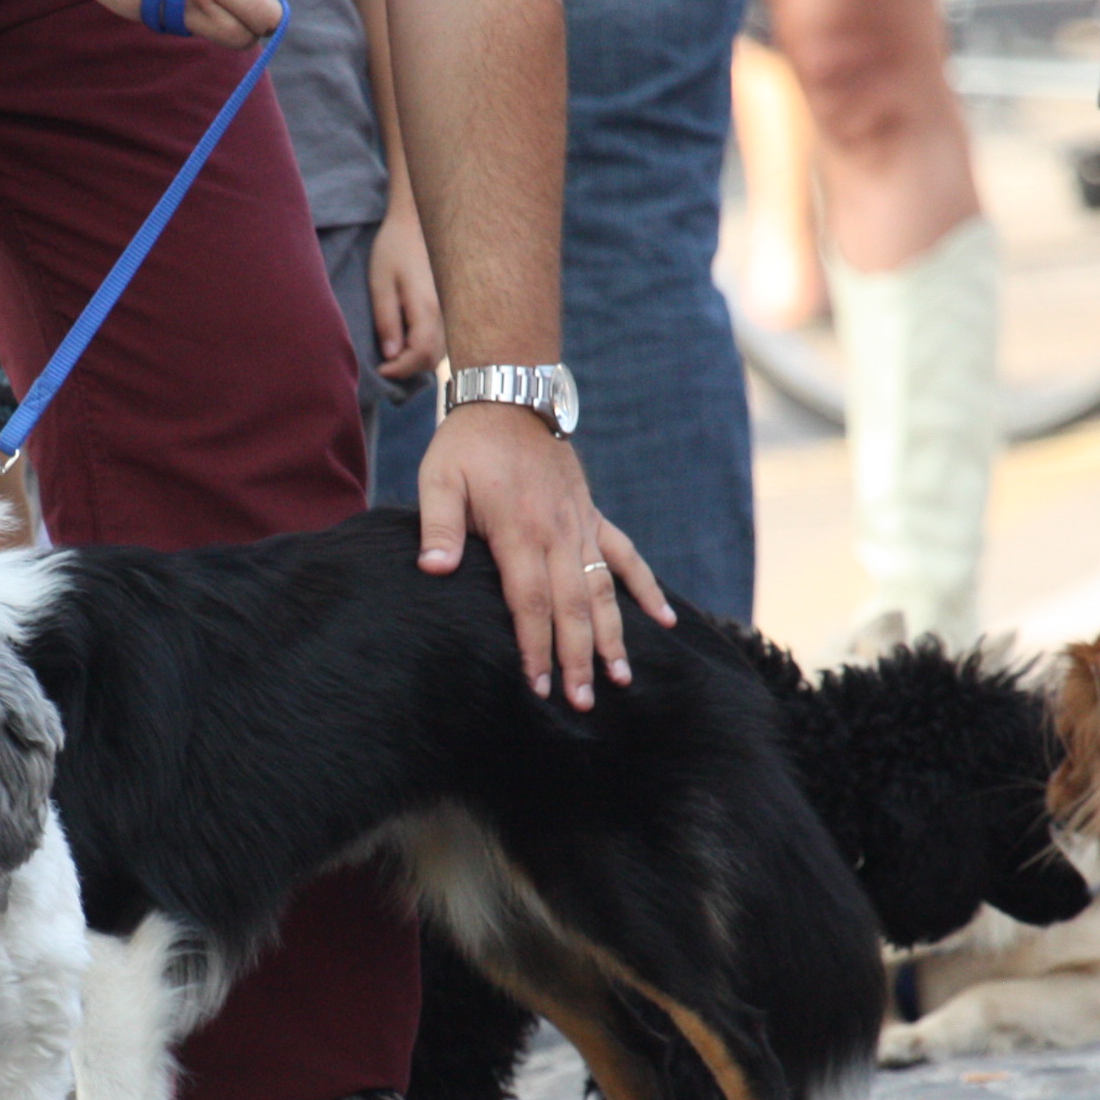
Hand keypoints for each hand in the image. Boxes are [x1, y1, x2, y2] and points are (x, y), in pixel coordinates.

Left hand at [367, 203, 442, 378]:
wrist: (416, 224)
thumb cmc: (394, 250)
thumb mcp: (381, 284)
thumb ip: (386, 320)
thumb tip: (390, 355)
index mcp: (427, 308)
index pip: (420, 355)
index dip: (399, 369)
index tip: (379, 369)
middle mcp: (445, 313)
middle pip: (432, 359)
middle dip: (407, 368)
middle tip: (384, 362)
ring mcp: (451, 312)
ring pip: (440, 353)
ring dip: (417, 360)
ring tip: (394, 351)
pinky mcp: (450, 309)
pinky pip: (442, 341)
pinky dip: (425, 349)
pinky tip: (407, 340)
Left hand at [415, 400, 674, 710]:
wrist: (510, 396)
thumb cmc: (466, 445)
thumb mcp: (439, 480)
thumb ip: (439, 527)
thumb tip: (434, 570)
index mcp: (519, 531)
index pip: (531, 602)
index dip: (536, 646)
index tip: (538, 686)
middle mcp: (558, 533)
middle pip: (573, 607)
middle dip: (578, 658)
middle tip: (583, 702)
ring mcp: (581, 526)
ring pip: (604, 590)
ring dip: (614, 636)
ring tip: (623, 678)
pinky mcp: (592, 517)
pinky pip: (626, 557)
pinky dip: (645, 588)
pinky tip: (665, 621)